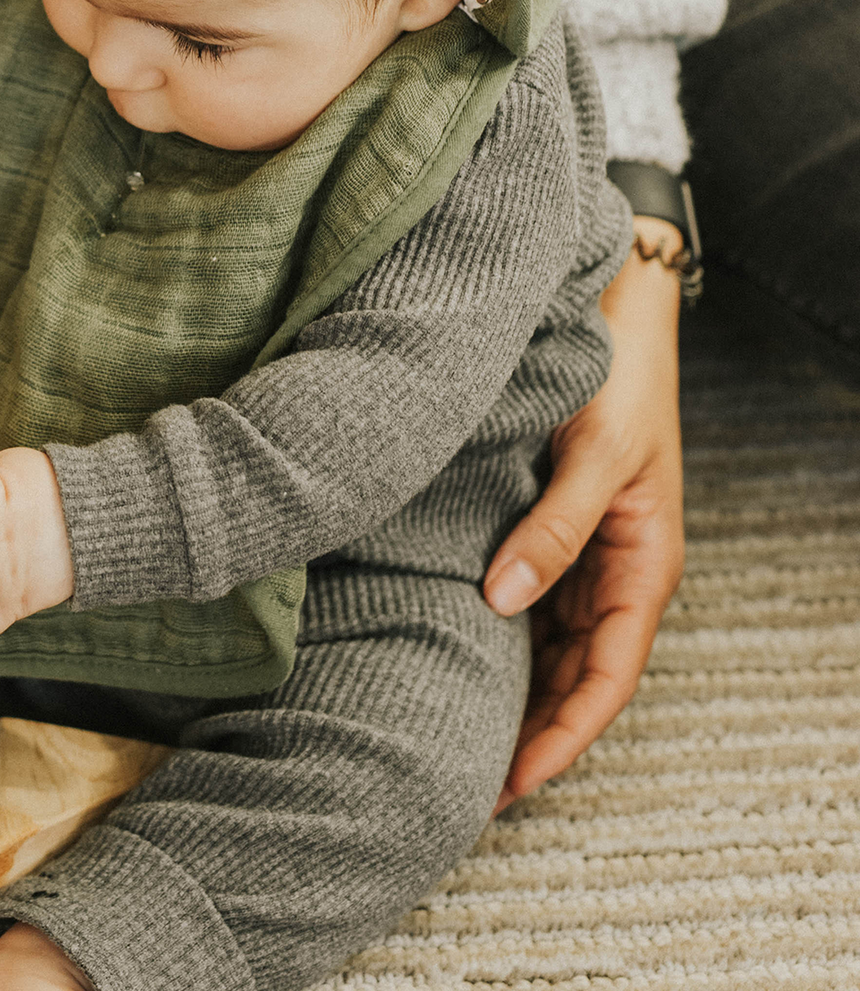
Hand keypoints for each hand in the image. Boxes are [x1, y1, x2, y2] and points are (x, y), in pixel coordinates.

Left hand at [483, 219, 684, 806]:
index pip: (606, 680)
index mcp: (642, 565)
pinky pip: (531, 601)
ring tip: (452, 737)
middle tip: (466, 783)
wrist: (613, 311)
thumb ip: (552, 529)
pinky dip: (502, 638)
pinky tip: (454, 654)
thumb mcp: (594, 455)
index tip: (512, 782)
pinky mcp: (551, 522)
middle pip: (576, 676)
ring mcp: (585, 551)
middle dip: (532, 733)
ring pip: (552, 646)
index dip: (562, 737)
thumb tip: (500, 603)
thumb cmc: (617, 379)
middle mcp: (615, 569)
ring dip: (515, 693)